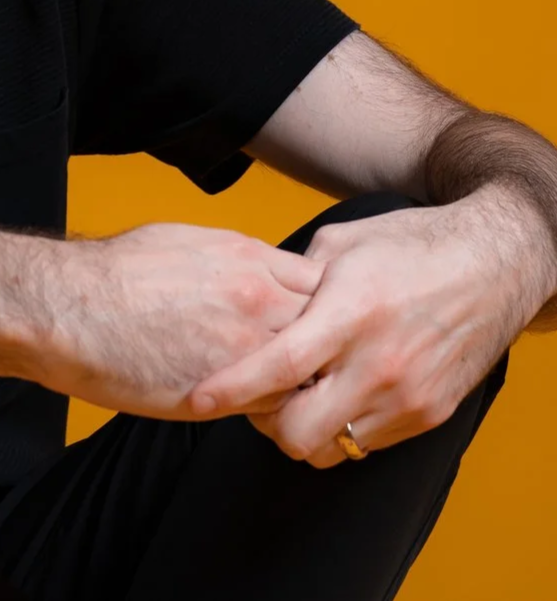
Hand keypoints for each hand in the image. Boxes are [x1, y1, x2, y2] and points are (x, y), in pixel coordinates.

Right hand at [31, 221, 324, 417]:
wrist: (71, 308)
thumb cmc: (116, 273)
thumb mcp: (186, 242)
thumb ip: (236, 260)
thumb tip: (254, 268)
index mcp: (249, 257)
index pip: (323, 282)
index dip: (325, 305)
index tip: (317, 321)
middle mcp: (259, 297)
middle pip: (331, 326)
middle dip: (330, 345)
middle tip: (320, 363)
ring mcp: (247, 345)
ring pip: (313, 372)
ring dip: (306, 383)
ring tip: (296, 393)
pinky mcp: (227, 392)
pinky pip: (277, 407)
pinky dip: (276, 411)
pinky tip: (258, 409)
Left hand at [187, 190, 546, 467]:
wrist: (494, 263)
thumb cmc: (410, 245)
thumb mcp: (341, 245)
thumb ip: (294, 279)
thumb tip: (252, 300)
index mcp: (351, 312)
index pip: (279, 366)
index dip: (232, 388)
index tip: (198, 398)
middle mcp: (380, 363)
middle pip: (299, 431)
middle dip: (265, 423)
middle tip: (255, 398)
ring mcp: (408, 396)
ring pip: (333, 448)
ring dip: (304, 430)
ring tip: (296, 396)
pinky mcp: (430, 414)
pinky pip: (367, 443)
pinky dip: (342, 427)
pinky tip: (336, 394)